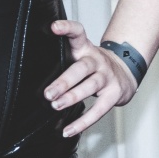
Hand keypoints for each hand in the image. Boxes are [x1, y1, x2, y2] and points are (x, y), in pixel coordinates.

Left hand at [45, 19, 138, 135]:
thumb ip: (64, 59)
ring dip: (72, 97)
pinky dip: (83, 122)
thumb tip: (33, 76)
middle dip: (64, 81)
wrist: (126, 73)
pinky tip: (69, 130)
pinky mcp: (114, 94)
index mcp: (86, 49)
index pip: (78, 33)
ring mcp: (107, 76)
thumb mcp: (82, 55)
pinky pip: (98, 109)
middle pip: (82, 68)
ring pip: (91, 86)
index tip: (54, 27)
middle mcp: (97, 60)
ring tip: (56, 106)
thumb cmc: (95, 66)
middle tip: (49, 93)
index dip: (67, 28)